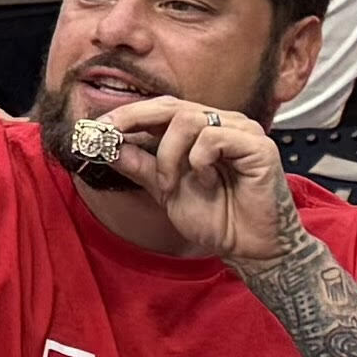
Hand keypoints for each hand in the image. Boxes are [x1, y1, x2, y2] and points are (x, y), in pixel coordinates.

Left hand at [99, 96, 302, 265]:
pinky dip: (199, 160)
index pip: (160, 108)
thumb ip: (141, 165)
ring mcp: (242, 131)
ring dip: (168, 153)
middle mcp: (222, 123)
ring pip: (187, 119)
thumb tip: (106, 145)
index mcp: (202, 129)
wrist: (251, 250)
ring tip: (169, 184)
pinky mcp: (258, 145)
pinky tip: (206, 181)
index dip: (128, 114)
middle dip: (134, 119)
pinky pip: (214, 137)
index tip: (97, 126)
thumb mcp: (166, 190)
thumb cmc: (217, 220)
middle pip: (170, 105)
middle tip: (110, 134)